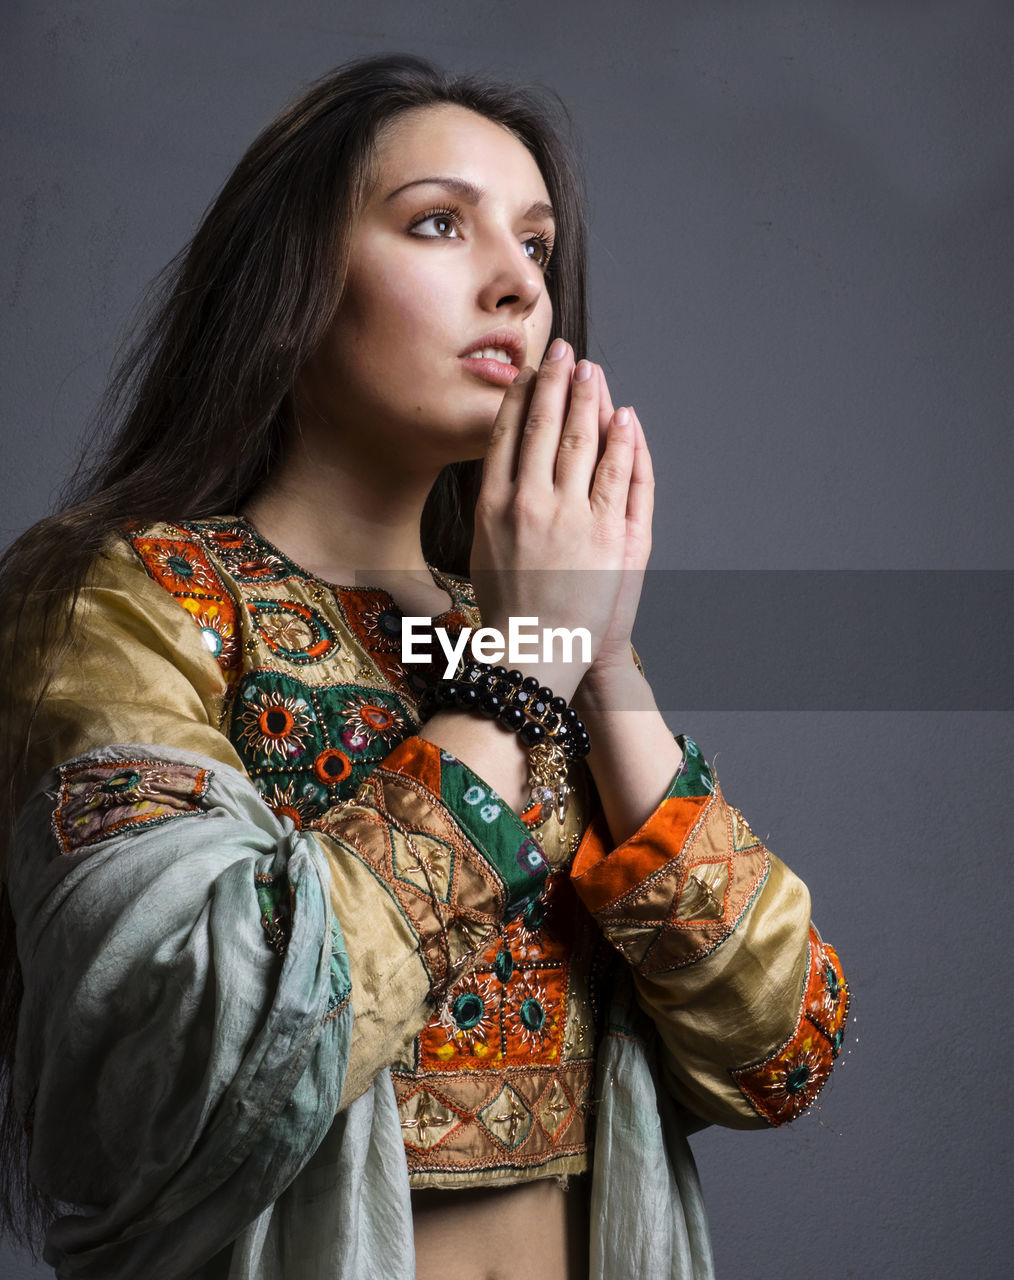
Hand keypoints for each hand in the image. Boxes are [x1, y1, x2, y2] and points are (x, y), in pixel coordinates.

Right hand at [469, 339, 640, 702]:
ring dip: (587, 399)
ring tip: (591, 371)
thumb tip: (501, 464)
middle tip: (563, 351)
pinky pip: (615, 474)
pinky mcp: (605, 533)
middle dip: (554, 383)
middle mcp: (527, 503)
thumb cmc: (510, 606)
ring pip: (579, 441)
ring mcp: (568, 516)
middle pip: (543, 427)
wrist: (537, 652)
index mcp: (492, 505)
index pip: (506, 436)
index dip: (520, 398)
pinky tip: (623, 416)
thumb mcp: (484, 549)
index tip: (529, 372)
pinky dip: (621, 441)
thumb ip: (493, 504)